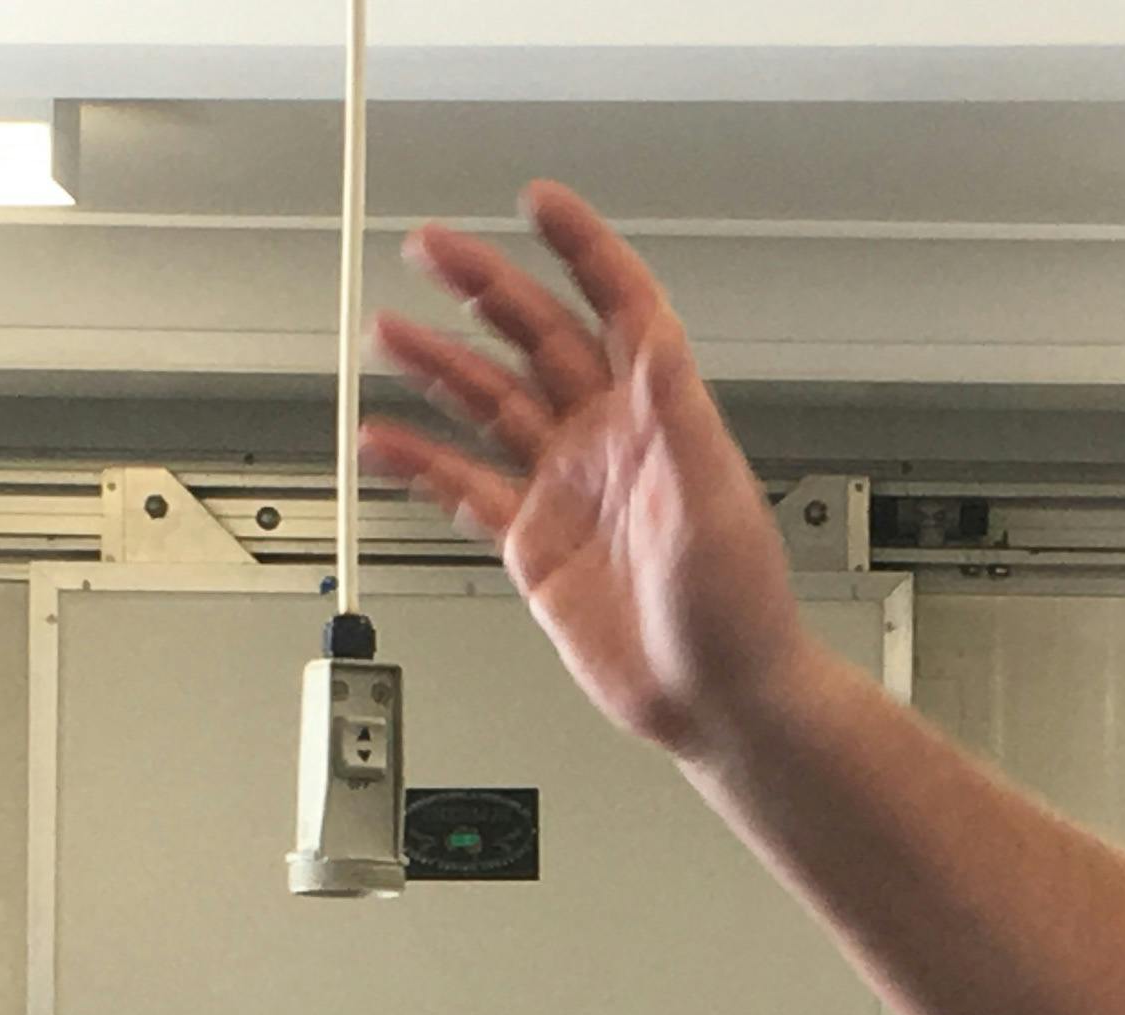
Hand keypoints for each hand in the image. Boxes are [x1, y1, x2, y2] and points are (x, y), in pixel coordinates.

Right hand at [365, 183, 819, 763]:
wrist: (718, 700)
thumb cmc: (739, 611)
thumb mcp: (714, 501)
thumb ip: (678, 411)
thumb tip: (658, 333)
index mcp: (657, 417)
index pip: (619, 306)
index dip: (581, 250)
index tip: (540, 203)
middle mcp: (607, 441)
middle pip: (537, 339)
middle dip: (484, 289)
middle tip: (432, 249)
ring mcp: (567, 489)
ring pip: (491, 405)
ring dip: (441, 366)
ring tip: (390, 329)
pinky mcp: (535, 543)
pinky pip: (466, 487)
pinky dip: (422, 463)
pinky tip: (384, 439)